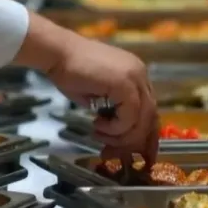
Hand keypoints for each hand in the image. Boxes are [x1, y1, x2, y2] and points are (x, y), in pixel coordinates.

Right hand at [14, 13, 159, 166]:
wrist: (57, 54)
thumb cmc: (68, 72)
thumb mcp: (95, 95)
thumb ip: (110, 109)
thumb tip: (115, 130)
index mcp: (136, 76)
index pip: (149, 110)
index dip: (145, 134)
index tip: (138, 153)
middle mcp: (141, 76)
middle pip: (150, 117)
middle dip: (134, 140)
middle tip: (114, 152)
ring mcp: (135, 78)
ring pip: (142, 119)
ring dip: (120, 135)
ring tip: (99, 135)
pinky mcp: (125, 84)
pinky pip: (129, 116)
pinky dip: (114, 127)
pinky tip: (96, 124)